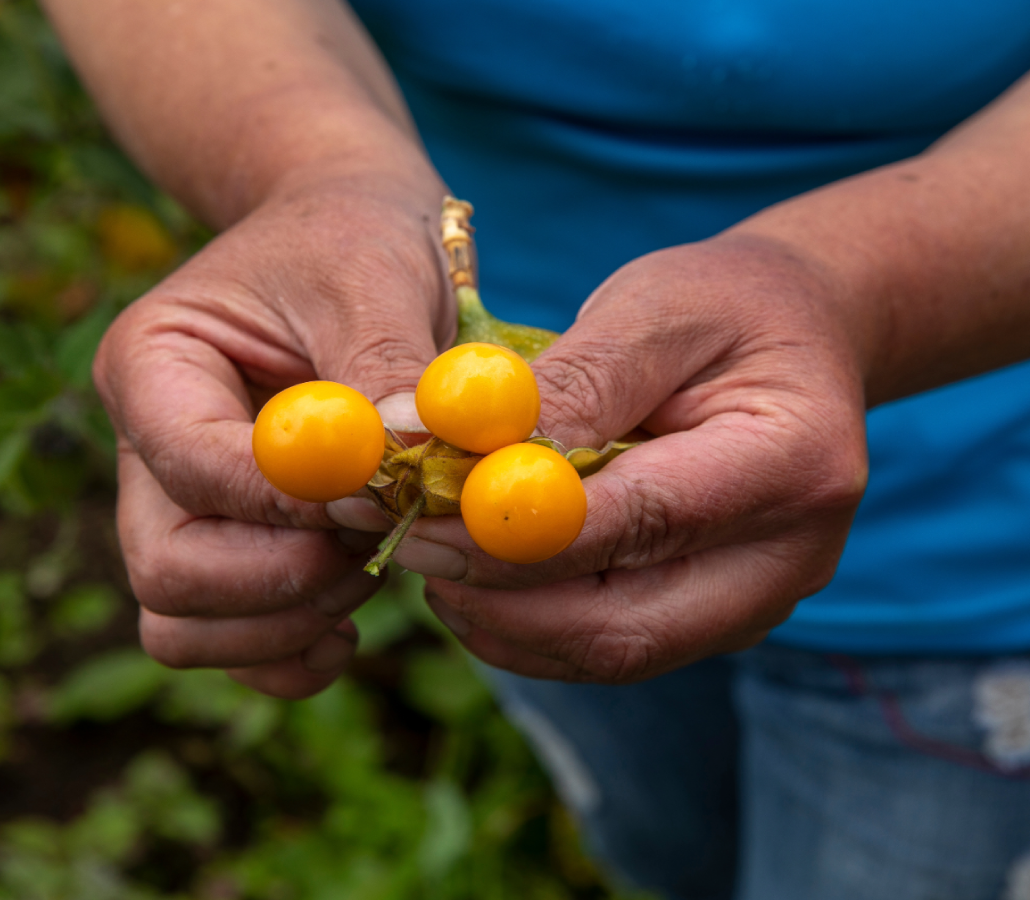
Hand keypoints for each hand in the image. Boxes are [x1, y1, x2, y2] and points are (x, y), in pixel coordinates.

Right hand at [95, 174, 450, 697]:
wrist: (351, 242)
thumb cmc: (352, 240)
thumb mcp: (374, 274)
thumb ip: (385, 367)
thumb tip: (406, 465)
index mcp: (152, 366)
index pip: (189, 468)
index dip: (286, 499)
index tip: (377, 493)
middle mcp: (149, 452)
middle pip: (168, 570)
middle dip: (286, 577)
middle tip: (378, 536)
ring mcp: (180, 512)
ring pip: (184, 626)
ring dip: (291, 620)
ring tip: (373, 561)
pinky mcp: (229, 554)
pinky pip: (231, 647)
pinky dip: (289, 656)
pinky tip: (353, 623)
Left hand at [395, 234, 869, 681]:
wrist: (799, 339)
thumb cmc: (727, 307)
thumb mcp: (654, 309)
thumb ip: (572, 384)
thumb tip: (460, 452)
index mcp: (791, 464)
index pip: (636, 522)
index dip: (514, 531)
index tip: (415, 513)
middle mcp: (788, 559)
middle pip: (621, 625)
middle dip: (495, 596)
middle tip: (404, 548)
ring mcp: (754, 602)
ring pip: (606, 652)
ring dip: (500, 618)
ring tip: (426, 555)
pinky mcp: (713, 618)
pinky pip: (606, 647)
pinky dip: (527, 624)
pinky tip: (472, 577)